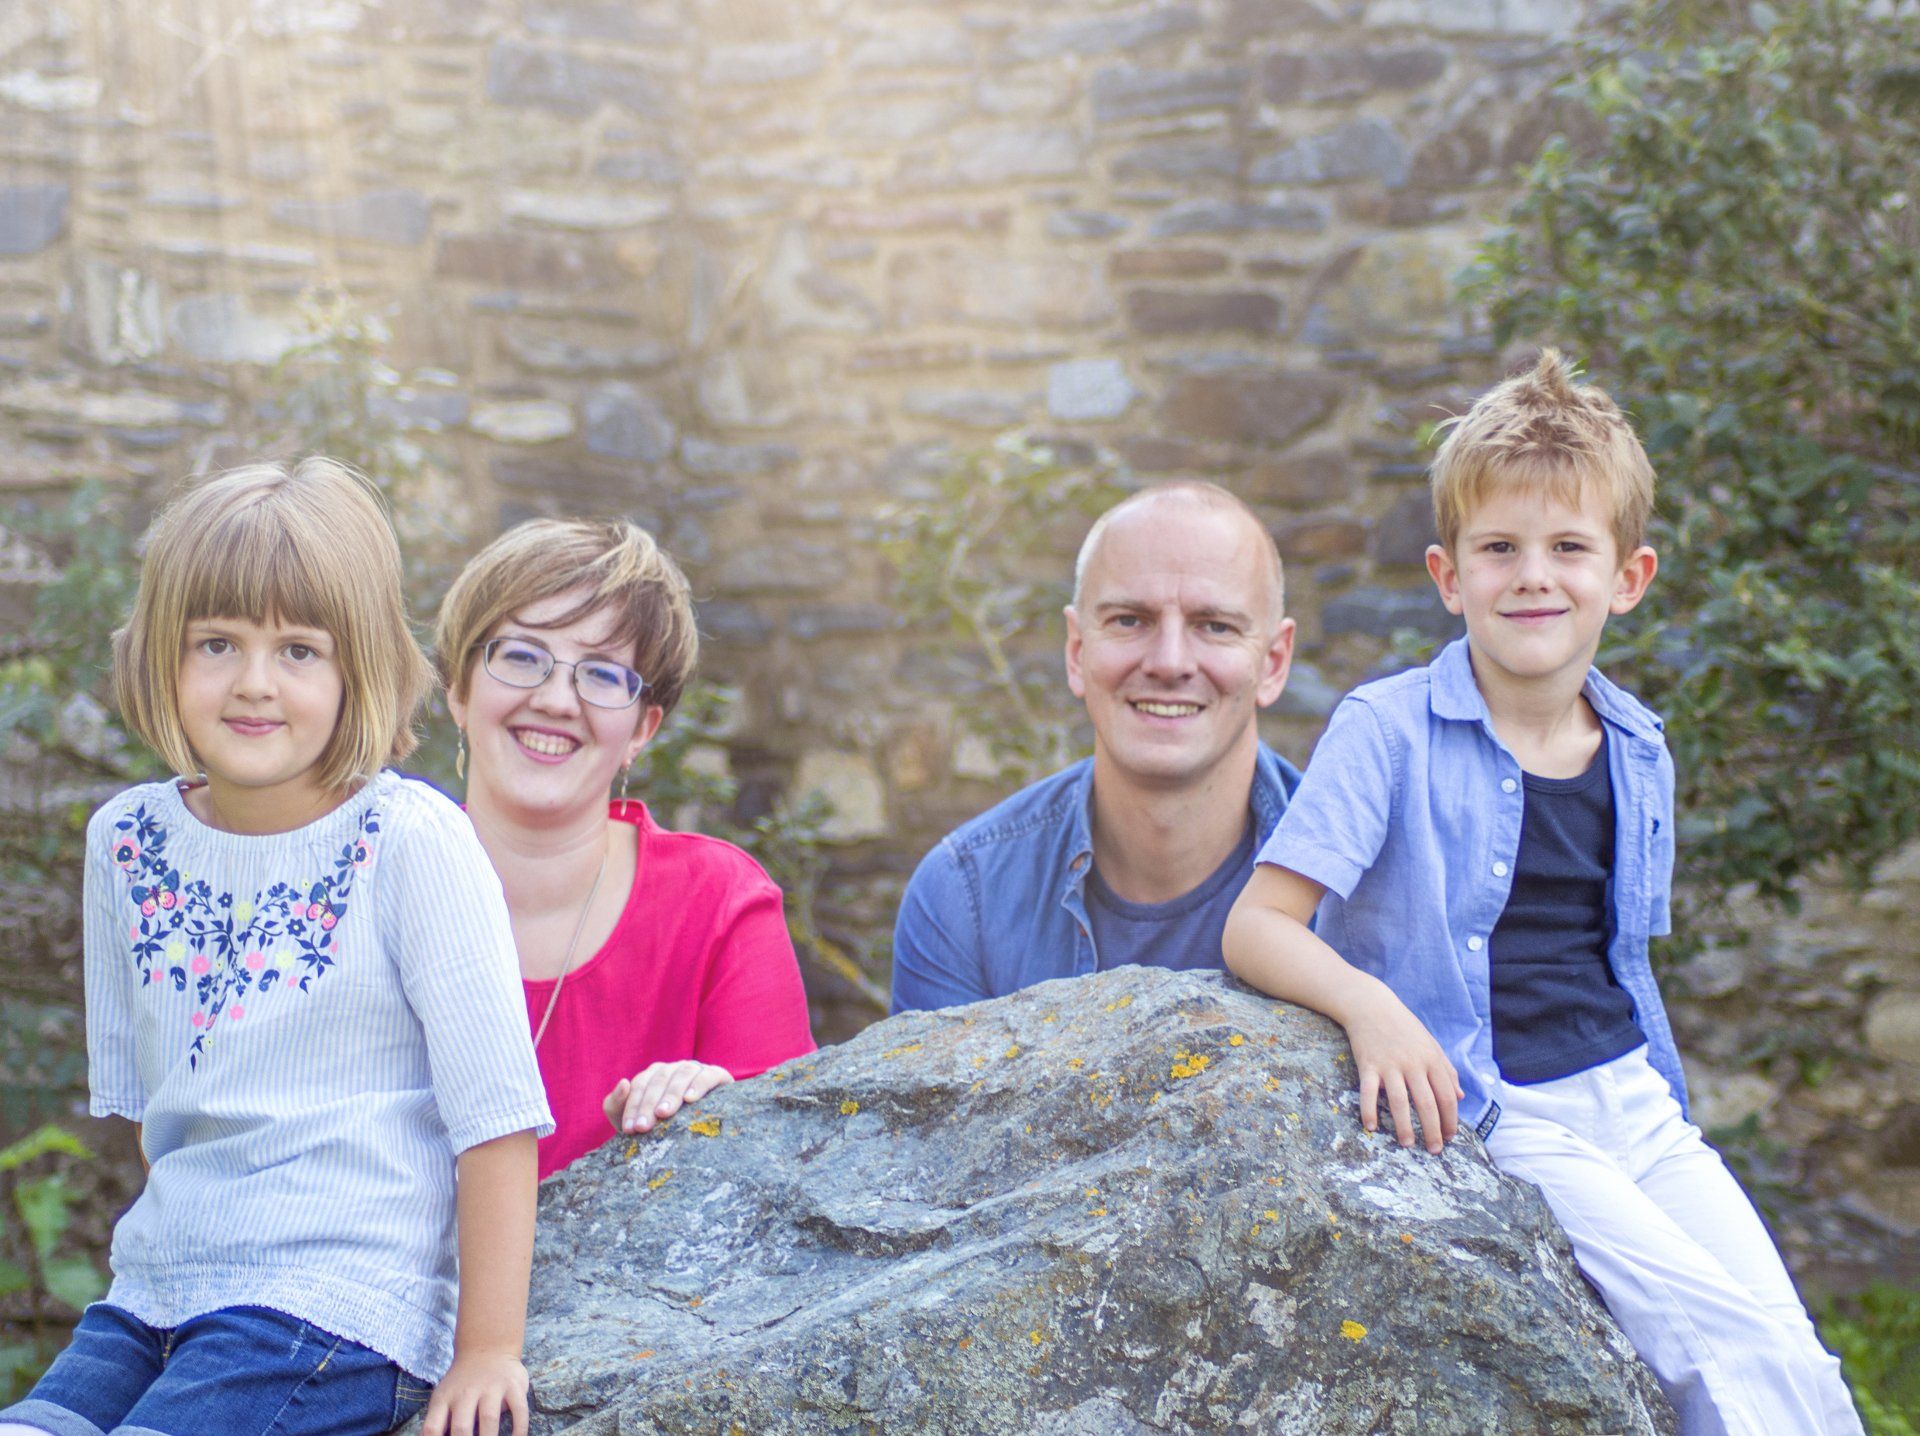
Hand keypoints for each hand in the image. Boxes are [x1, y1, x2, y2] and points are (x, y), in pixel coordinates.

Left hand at [423, 1350, 527, 1435]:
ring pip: (489, 1418)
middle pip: (461, 1426)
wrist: (487, 1347)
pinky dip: (520, 1428)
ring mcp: (491, 1386)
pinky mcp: (513, 1384)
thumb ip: (441, 1421)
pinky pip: (519, 1409)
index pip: (432, 1428)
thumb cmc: (462, 1383)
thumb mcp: (444, 1396)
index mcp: (444, 1399)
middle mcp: (466, 1392)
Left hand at [603, 1060, 733, 1134]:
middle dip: (649, 1104)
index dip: (633, 1106)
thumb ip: (616, 1105)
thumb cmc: (662, 1129)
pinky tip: (690, 1100)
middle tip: (644, 1127)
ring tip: (664, 1113)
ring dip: (671, 1094)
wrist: (700, 1140)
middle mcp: (673, 1069)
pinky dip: (698, 1085)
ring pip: (682, 1074)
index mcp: (653, 1075)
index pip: (640, 1085)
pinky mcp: (717, 1075)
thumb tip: (623, 1082)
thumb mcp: (634, 1121)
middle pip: (659, 1080)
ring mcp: (695, 1069)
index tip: (630, 1129)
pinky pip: (707, 1076)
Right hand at [1339, 984, 1462, 1154]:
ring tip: (1407, 1144)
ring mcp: (1389, 1065)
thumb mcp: (1430, 1045)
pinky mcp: (1368, 1065)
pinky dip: (1369, 1111)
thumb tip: (1459, 1096)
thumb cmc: (1404, 1027)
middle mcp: (1413, 1064)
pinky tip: (1371, 1127)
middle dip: (1432, 1130)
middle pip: (1427, 1103)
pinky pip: (1368, 1092)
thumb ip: (1446, 1070)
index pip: (1446, 1096)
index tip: (1450, 1137)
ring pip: (1399, 1102)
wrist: (1371, 1006)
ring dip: (1404, 1126)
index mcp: (1431, 1060)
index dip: (1450, 1120)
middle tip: (1434, 1150)